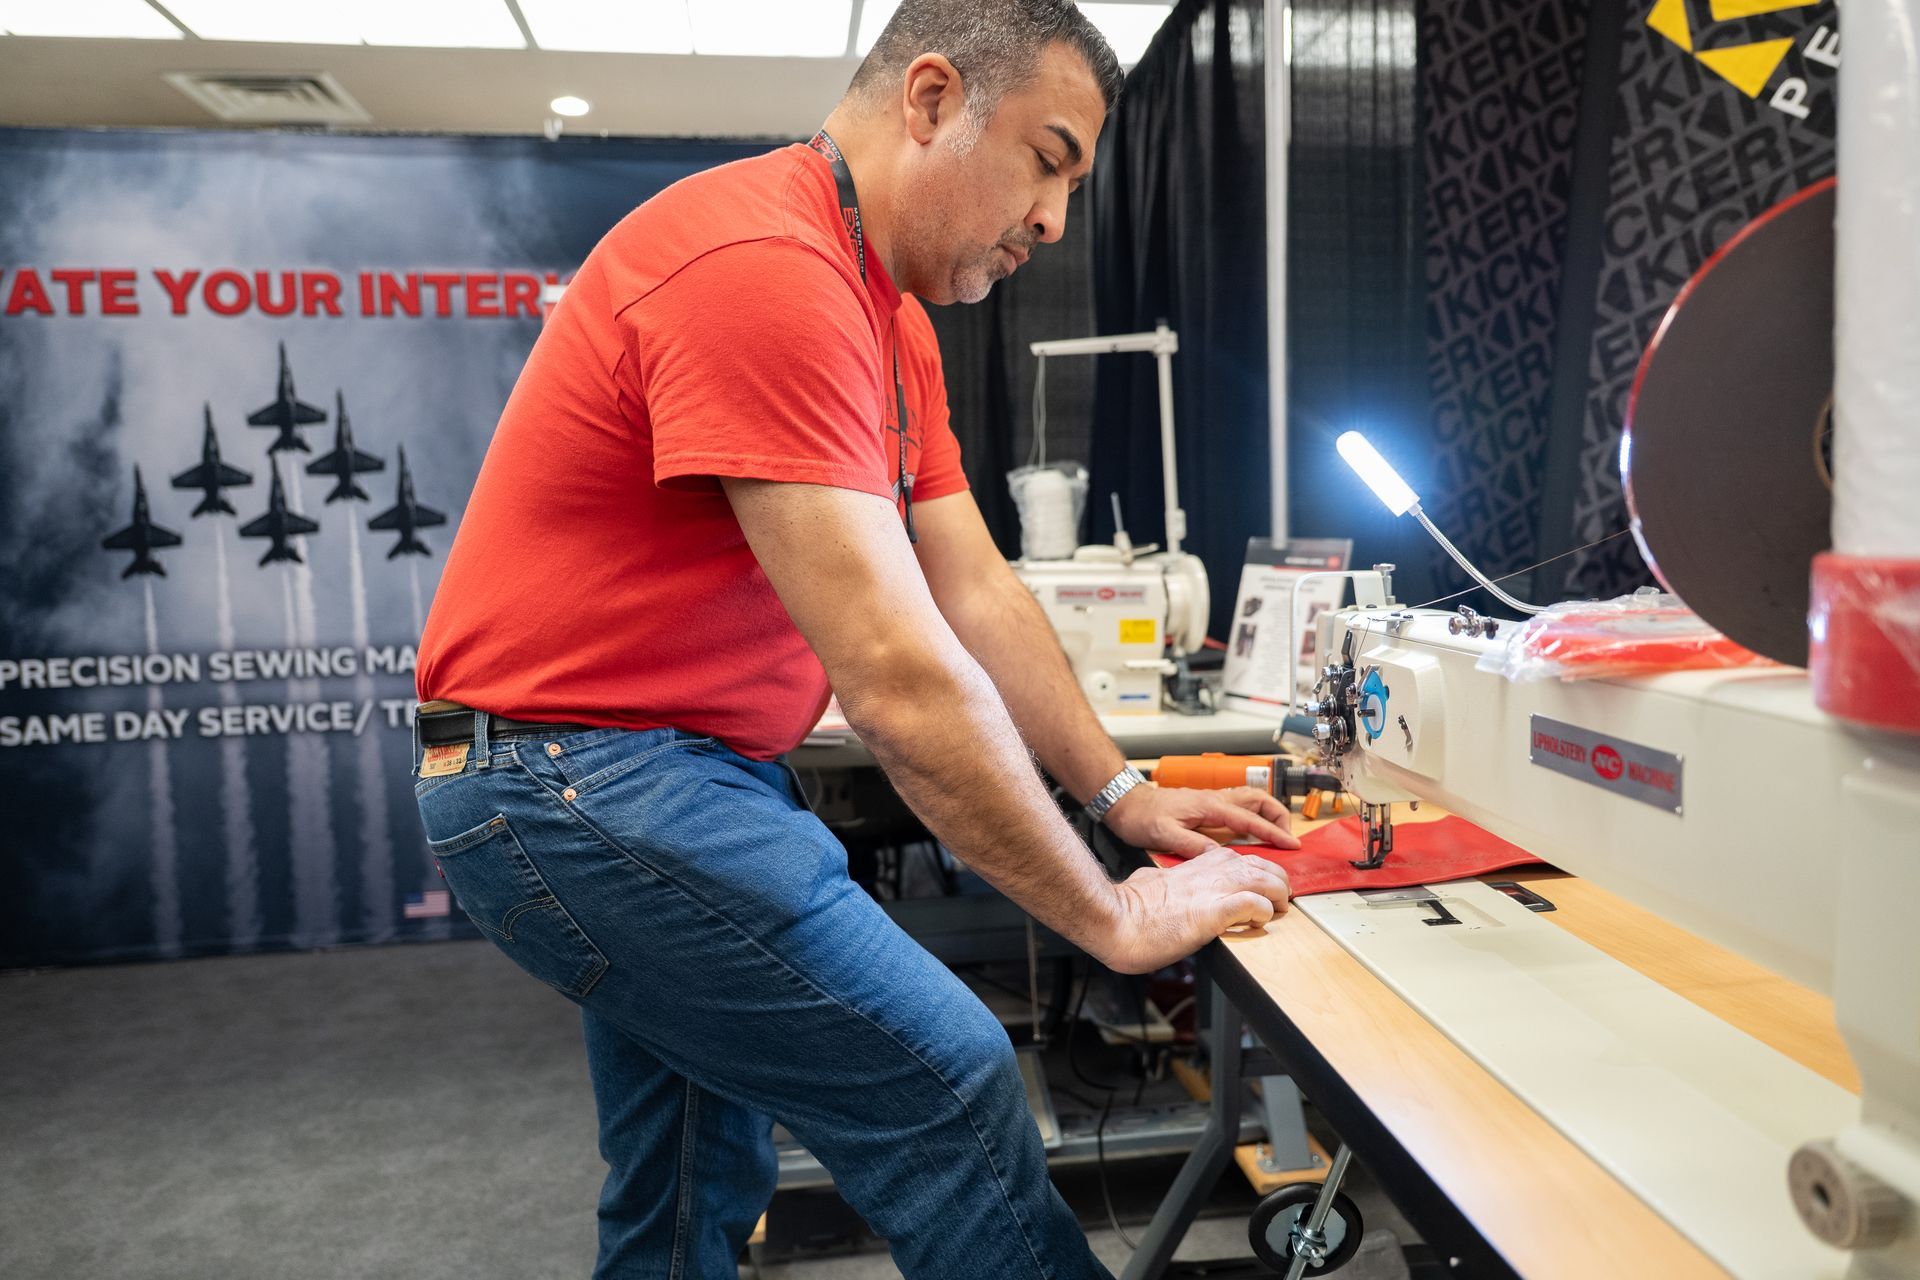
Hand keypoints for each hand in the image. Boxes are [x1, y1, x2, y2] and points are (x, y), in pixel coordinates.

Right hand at [1093, 847, 1292, 973]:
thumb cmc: (1125, 909)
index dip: (1257, 872)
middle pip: (1260, 864)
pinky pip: (1253, 905)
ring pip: (1264, 879)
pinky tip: (1258, 922)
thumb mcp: (1147, 882)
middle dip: (1277, 881)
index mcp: (1195, 866)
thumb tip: (1153, 884)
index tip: (1261, 887)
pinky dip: (1262, 913)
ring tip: (1279, 909)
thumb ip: (1159, 881)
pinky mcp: (1213, 913)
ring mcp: (1212, 890)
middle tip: (1281, 899)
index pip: (1239, 858)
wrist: (1113, 920)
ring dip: (1278, 895)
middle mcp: (1209, 872)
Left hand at [1103, 783, 1300, 857]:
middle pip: (1259, 799)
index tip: (1291, 845)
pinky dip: (1252, 816)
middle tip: (1288, 837)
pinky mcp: (1206, 805)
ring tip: (1276, 834)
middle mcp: (1215, 799)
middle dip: (1279, 815)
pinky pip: (1238, 807)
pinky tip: (1250, 833)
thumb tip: (1219, 857)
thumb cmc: (1142, 817)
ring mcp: (1211, 800)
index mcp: (1209, 806)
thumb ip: (1193, 846)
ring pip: (1250, 799)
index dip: (1273, 833)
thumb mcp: (1165, 835)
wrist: (1126, 803)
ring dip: (1267, 813)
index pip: (1250, 819)